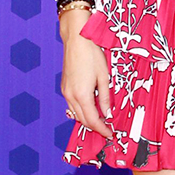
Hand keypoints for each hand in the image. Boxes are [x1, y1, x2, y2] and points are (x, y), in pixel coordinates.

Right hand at [61, 14, 112, 137]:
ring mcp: (65, 92)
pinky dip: (81, 111)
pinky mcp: (64, 87)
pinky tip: (91, 109)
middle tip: (107, 130)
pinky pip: (72, 105)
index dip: (102, 129)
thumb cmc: (92, 55)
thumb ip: (105, 98)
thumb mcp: (104, 77)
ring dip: (88, 120)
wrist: (76, 40)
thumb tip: (107, 113)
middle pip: (83, 120)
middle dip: (95, 127)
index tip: (110, 134)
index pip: (93, 120)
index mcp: (82, 95)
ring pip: (76, 114)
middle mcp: (70, 96)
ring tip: (101, 121)